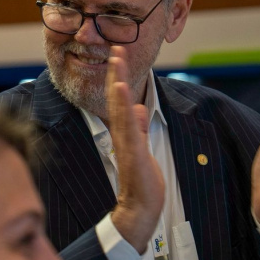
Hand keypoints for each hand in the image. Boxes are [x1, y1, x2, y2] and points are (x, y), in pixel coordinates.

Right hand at [106, 45, 164, 253]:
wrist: (139, 210)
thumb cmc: (142, 184)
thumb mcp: (143, 150)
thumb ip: (139, 129)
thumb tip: (138, 109)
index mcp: (125, 134)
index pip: (120, 102)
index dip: (119, 79)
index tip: (119, 56)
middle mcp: (122, 136)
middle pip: (117, 100)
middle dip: (116, 74)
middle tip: (116, 49)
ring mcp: (126, 143)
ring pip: (119, 109)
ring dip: (118, 83)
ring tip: (117, 61)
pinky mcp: (132, 153)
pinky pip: (127, 126)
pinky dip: (122, 107)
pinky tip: (121, 90)